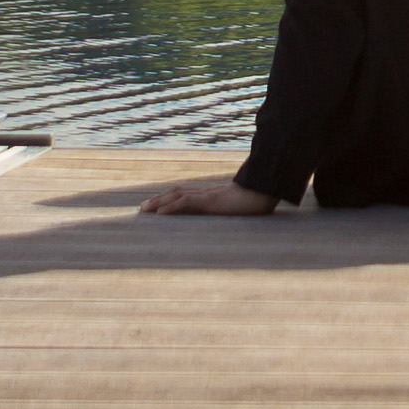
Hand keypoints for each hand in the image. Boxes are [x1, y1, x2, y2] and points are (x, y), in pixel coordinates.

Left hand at [140, 177, 276, 215]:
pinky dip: (170, 207)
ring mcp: (207, 196)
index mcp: (211, 196)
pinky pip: (186, 202)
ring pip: (176, 196)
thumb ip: (233, 210)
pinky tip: (159, 214)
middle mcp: (206, 193)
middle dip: (158, 199)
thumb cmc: (257, 201)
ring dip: (158, 202)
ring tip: (144, 210)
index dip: (170, 198)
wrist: (265, 193)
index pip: (185, 194)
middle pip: (176, 192)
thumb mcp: (241, 208)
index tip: (157, 205)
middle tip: (143, 208)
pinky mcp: (209, 200)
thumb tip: (234, 216)